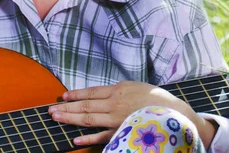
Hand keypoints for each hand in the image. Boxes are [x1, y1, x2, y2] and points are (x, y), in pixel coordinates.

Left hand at [48, 81, 200, 146]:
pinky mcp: (124, 133)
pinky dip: (89, 139)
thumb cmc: (157, 100)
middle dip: (66, 107)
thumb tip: (102, 93)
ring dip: (70, 119)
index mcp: (118, 90)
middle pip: (85, 106)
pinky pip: (103, 137)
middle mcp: (115, 104)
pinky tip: (76, 140)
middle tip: (50, 110)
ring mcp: (118, 119)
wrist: (178, 115)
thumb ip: (118, 90)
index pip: (91, 92)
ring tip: (56, 118)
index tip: (62, 96)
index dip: (75, 94)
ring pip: (89, 119)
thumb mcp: (136, 87)